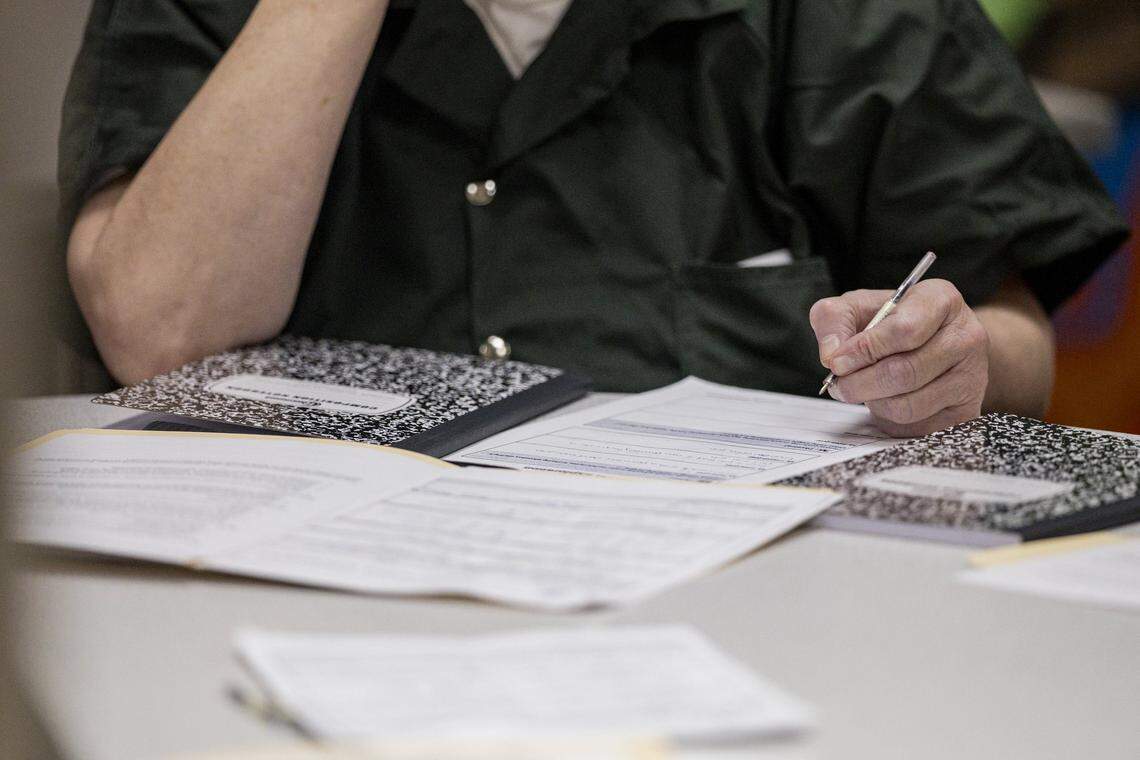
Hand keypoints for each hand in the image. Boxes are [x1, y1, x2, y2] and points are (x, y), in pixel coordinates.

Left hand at [809, 280, 989, 436]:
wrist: (932, 344)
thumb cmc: (892, 323)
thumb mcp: (859, 307)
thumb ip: (835, 319)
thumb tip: (832, 354)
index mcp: (940, 300)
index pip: (904, 330)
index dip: (864, 350)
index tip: (837, 362)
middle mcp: (966, 336)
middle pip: (904, 372)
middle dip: (859, 384)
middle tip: (839, 385)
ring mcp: (971, 376)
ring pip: (908, 405)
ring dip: (873, 402)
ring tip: (865, 390)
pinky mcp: (966, 410)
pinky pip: (916, 427)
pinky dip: (889, 419)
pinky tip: (886, 401)